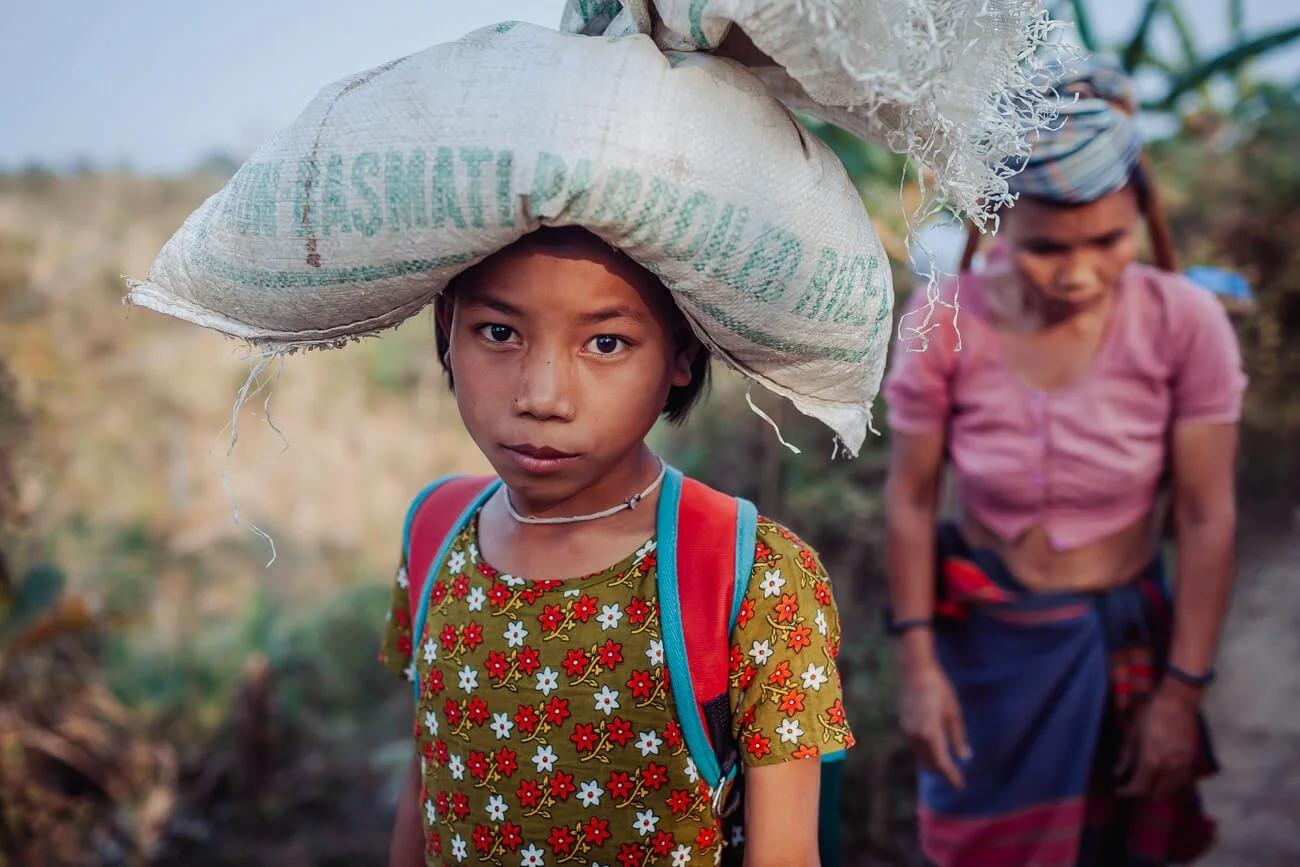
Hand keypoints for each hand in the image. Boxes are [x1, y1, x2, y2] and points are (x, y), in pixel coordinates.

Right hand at [899, 662, 970, 788]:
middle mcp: (915, 736)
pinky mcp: (904, 724)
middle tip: (955, 779)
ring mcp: (907, 730)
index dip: (951, 776)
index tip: (960, 785)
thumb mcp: (954, 713)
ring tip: (946, 768)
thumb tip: (965, 757)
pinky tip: (934, 751)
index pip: (942, 763)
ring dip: (933, 764)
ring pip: (920, 756)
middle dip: (942, 773)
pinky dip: (926, 753)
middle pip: (929, 763)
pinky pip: (915, 746)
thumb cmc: (939, 690)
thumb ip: (958, 737)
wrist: (915, 671)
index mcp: (930, 733)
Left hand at [1116, 682, 1200, 799]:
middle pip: (1157, 794)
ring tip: (1148, 785)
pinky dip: (1175, 787)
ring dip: (1159, 792)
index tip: (1119, 790)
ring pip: (1173, 792)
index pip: (1139, 788)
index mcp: (1152, 761)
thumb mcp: (1133, 734)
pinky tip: (1165, 781)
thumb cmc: (1150, 714)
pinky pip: (1185, 783)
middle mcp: (1170, 768)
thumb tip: (1118, 773)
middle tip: (1132, 786)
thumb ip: (1126, 757)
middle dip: (1143, 794)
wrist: (1178, 702)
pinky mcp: (1192, 761)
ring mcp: (1184, 766)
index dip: (1127, 792)